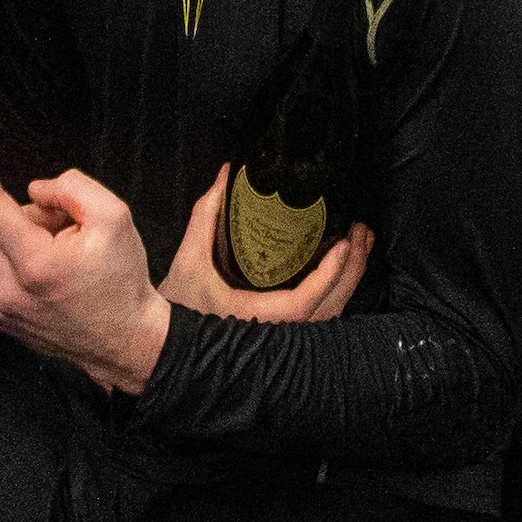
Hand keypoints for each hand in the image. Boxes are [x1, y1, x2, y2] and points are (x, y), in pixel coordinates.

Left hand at [0, 128, 169, 393]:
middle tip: (72, 230)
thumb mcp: (116, 218)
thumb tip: (34, 191)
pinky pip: (2, 265)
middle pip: (0, 220)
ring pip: (1, 241)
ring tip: (70, 261)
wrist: (126, 343)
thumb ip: (72, 188)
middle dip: (35, 213)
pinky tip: (55, 275)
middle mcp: (9, 290)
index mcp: (37, 265)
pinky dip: (24, 258)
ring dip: (30, 237)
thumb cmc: (121, 281)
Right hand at [160, 165, 371, 325]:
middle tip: (361, 233)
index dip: (329, 276)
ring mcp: (280, 342)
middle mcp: (273, 337)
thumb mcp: (190, 257)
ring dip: (349, 282)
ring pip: (329, 318)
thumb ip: (208, 214)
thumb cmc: (176, 306)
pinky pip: (320, 322)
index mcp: (253, 319)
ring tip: (360, 246)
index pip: (303, 302)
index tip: (344, 244)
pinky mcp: (280, 342)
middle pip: (328, 310)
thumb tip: (227, 175)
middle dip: (352, 271)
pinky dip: (336, 297)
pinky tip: (345, 273)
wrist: (160, 346)